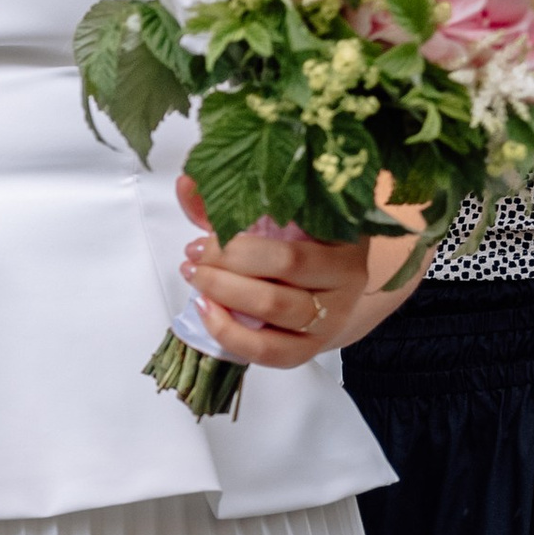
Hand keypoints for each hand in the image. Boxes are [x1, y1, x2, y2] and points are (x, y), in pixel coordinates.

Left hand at [176, 179, 376, 365]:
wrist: (327, 297)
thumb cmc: (298, 248)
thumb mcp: (273, 218)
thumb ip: (230, 203)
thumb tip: (186, 183)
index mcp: (344, 232)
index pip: (295, 222)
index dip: (246, 231)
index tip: (205, 234)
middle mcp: (347, 275)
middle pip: (285, 264)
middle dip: (228, 259)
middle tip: (194, 256)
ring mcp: (332, 317)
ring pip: (275, 308)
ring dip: (224, 292)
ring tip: (196, 279)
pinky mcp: (310, 349)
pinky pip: (268, 351)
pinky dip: (230, 333)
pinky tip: (206, 311)